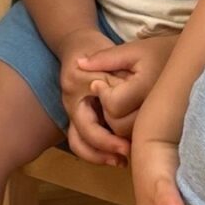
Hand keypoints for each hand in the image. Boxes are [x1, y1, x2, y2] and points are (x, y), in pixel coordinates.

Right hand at [58, 27, 127, 163]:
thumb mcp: (113, 59)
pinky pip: (86, 140)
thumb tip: (133, 108)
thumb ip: (120, 83)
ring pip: (80, 144)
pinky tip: (120, 155)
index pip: (87, 124)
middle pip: (79, 139)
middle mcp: (71, 105)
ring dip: (99, 156)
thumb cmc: (96, 48)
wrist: (79, 43)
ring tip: (121, 162)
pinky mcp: (83, 116)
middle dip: (102, 151)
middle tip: (126, 156)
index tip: (127, 146)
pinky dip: (101, 150)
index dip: (106, 139)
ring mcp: (75, 113)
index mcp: (76, 90)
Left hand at [76, 33, 179, 135]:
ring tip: (119, 102)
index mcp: (147, 87)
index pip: (114, 104)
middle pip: (118, 126)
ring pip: (127, 136)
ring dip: (116, 122)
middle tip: (109, 93)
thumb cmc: (160, 52)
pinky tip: (128, 112)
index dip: (102, 94)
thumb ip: (105, 57)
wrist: (193, 62)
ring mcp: (162, 124)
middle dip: (107, 112)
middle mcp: (156, 109)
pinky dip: (127, 129)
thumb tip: (78, 63)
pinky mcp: (164, 131)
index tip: (99, 82)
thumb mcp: (132, 49)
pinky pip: (138, 138)